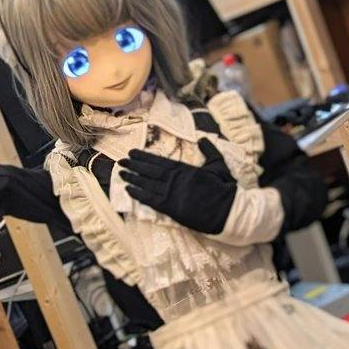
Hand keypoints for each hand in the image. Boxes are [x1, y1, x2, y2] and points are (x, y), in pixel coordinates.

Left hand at [120, 139, 236, 233]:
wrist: (227, 210)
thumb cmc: (224, 188)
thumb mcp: (218, 164)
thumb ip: (209, 150)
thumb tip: (203, 138)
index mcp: (185, 169)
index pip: (159, 161)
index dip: (144, 157)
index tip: (132, 153)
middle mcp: (175, 179)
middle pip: (149, 171)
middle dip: (134, 165)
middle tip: (121, 161)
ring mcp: (172, 194)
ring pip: (147, 184)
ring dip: (132, 178)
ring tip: (121, 173)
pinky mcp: (171, 208)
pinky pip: (150, 200)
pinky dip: (138, 195)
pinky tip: (128, 190)